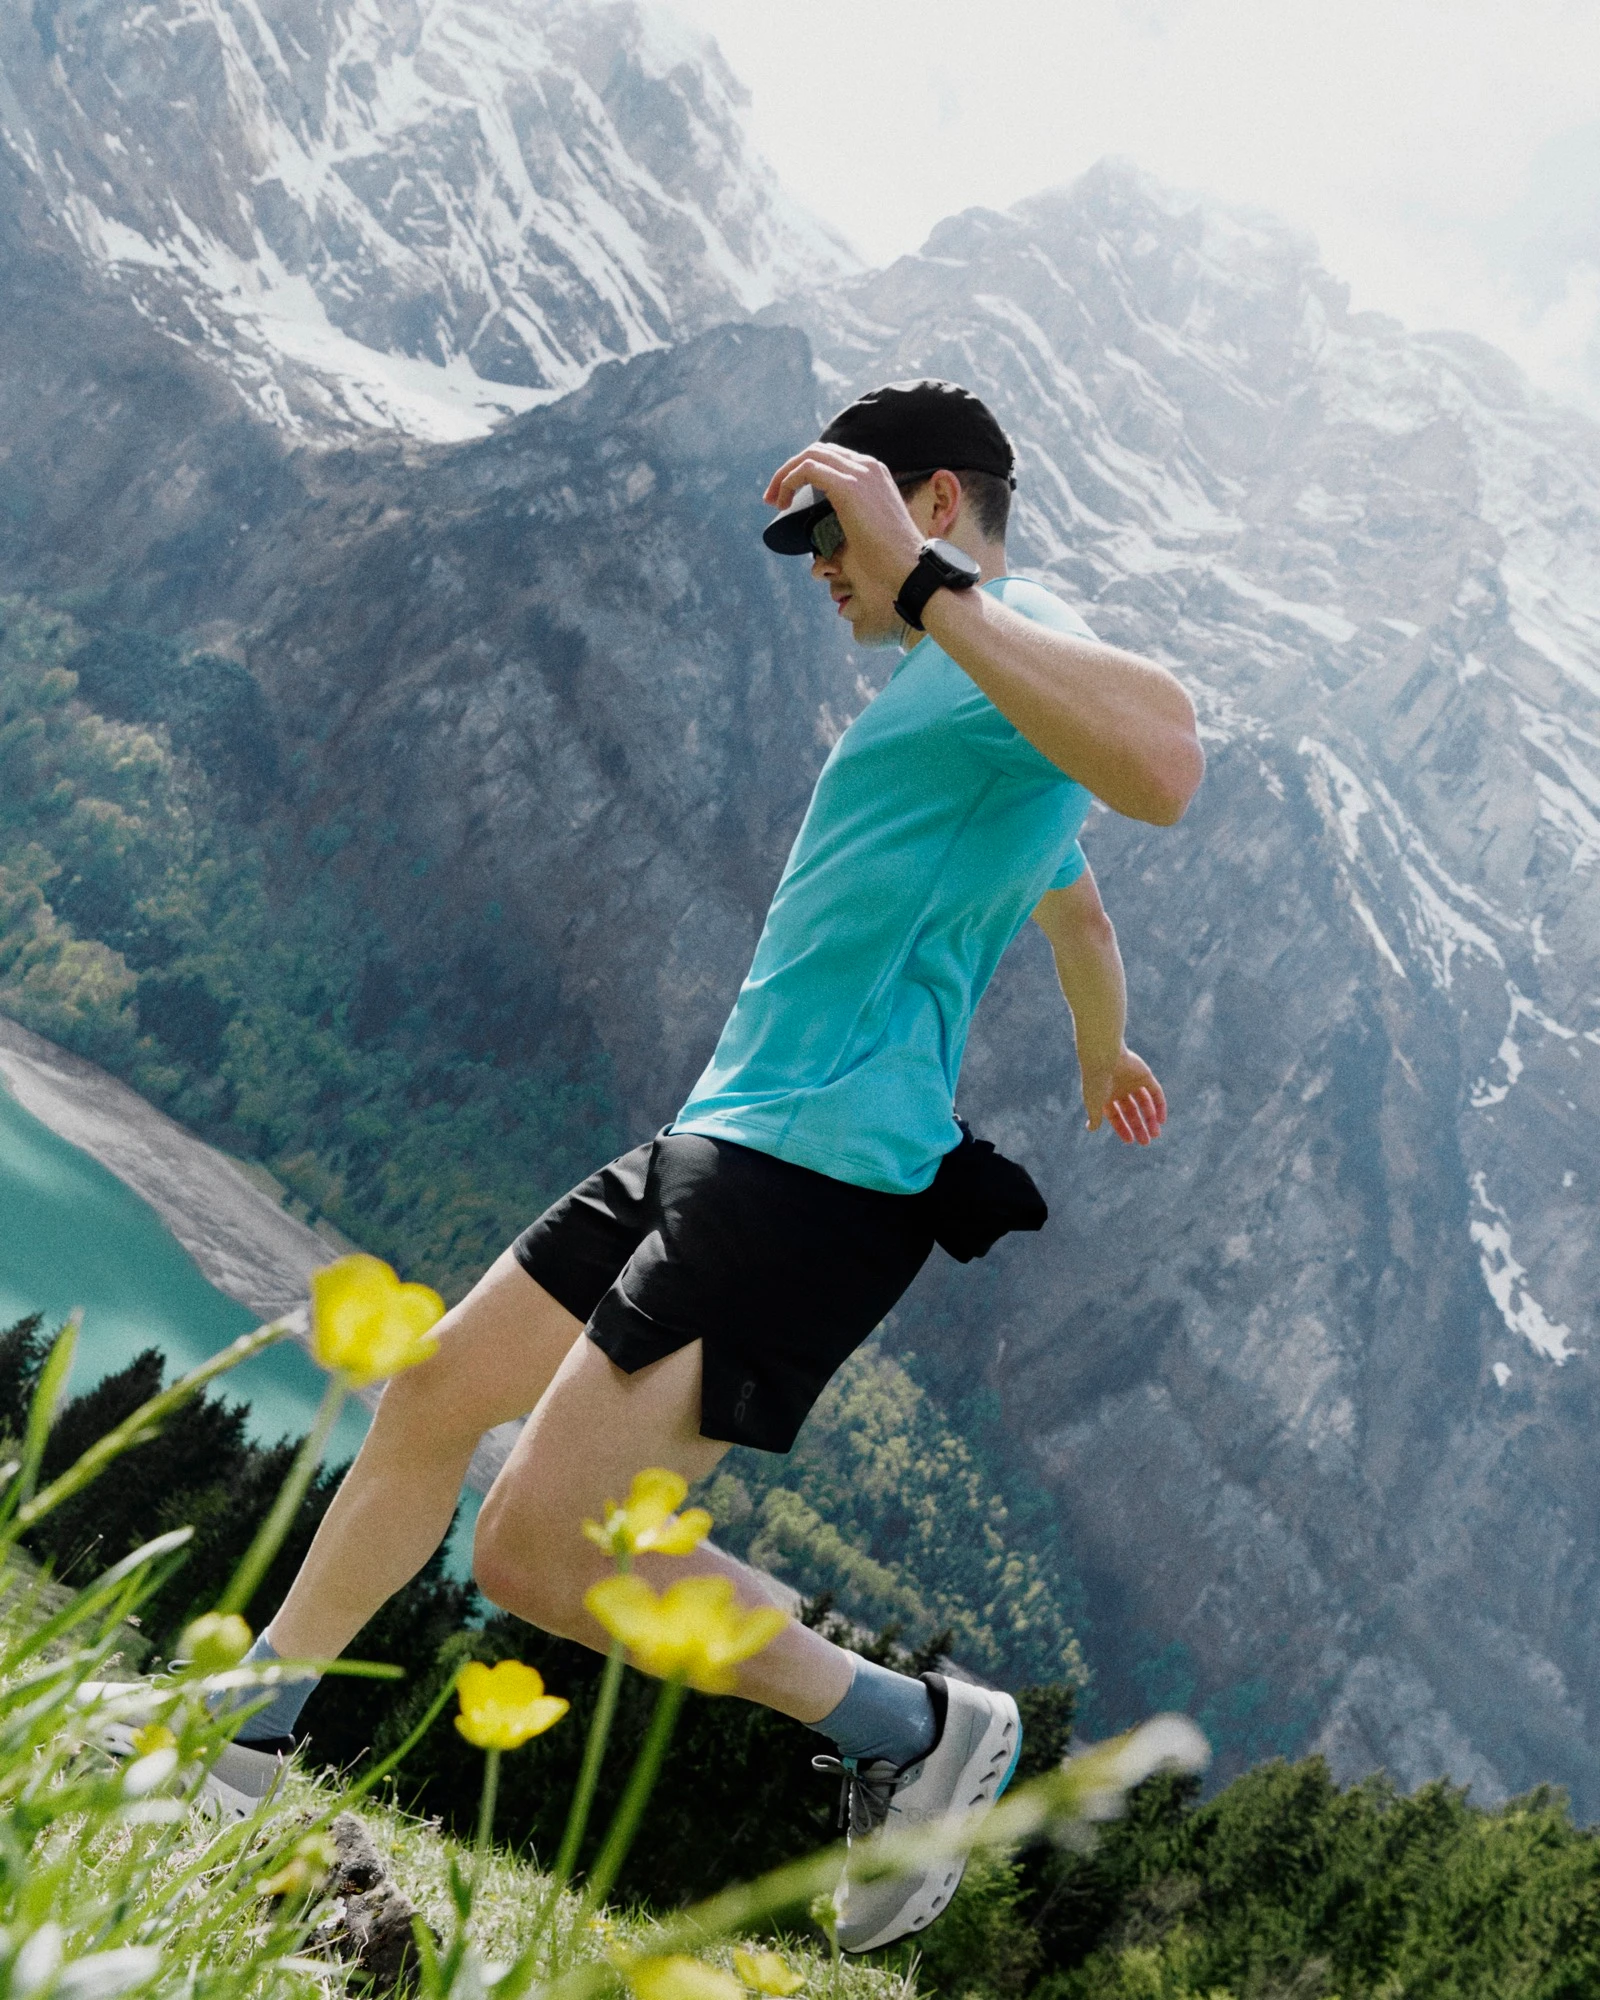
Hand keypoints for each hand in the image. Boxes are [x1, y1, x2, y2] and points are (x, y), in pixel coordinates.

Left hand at [764, 442, 924, 589]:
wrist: (907, 566)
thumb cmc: (888, 559)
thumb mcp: (867, 528)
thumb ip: (848, 516)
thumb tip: (823, 530)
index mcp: (875, 473)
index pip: (833, 457)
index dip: (805, 471)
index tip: (788, 496)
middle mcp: (868, 466)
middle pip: (818, 451)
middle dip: (790, 470)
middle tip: (774, 498)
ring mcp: (860, 473)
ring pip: (810, 456)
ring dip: (785, 475)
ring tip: (774, 500)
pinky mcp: (848, 486)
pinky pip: (808, 470)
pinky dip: (789, 482)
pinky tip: (782, 503)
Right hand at [1080, 1045, 1166, 1144]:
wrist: (1104, 1056)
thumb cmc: (1095, 1080)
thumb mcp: (1093, 1102)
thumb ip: (1094, 1116)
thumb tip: (1090, 1128)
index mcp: (1105, 1094)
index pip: (1116, 1115)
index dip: (1123, 1128)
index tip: (1130, 1141)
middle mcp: (1119, 1088)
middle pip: (1132, 1111)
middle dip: (1139, 1126)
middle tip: (1146, 1142)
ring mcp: (1133, 1081)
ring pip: (1145, 1104)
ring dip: (1151, 1119)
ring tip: (1156, 1134)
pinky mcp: (1145, 1075)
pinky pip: (1155, 1093)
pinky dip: (1159, 1106)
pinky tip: (1161, 1120)